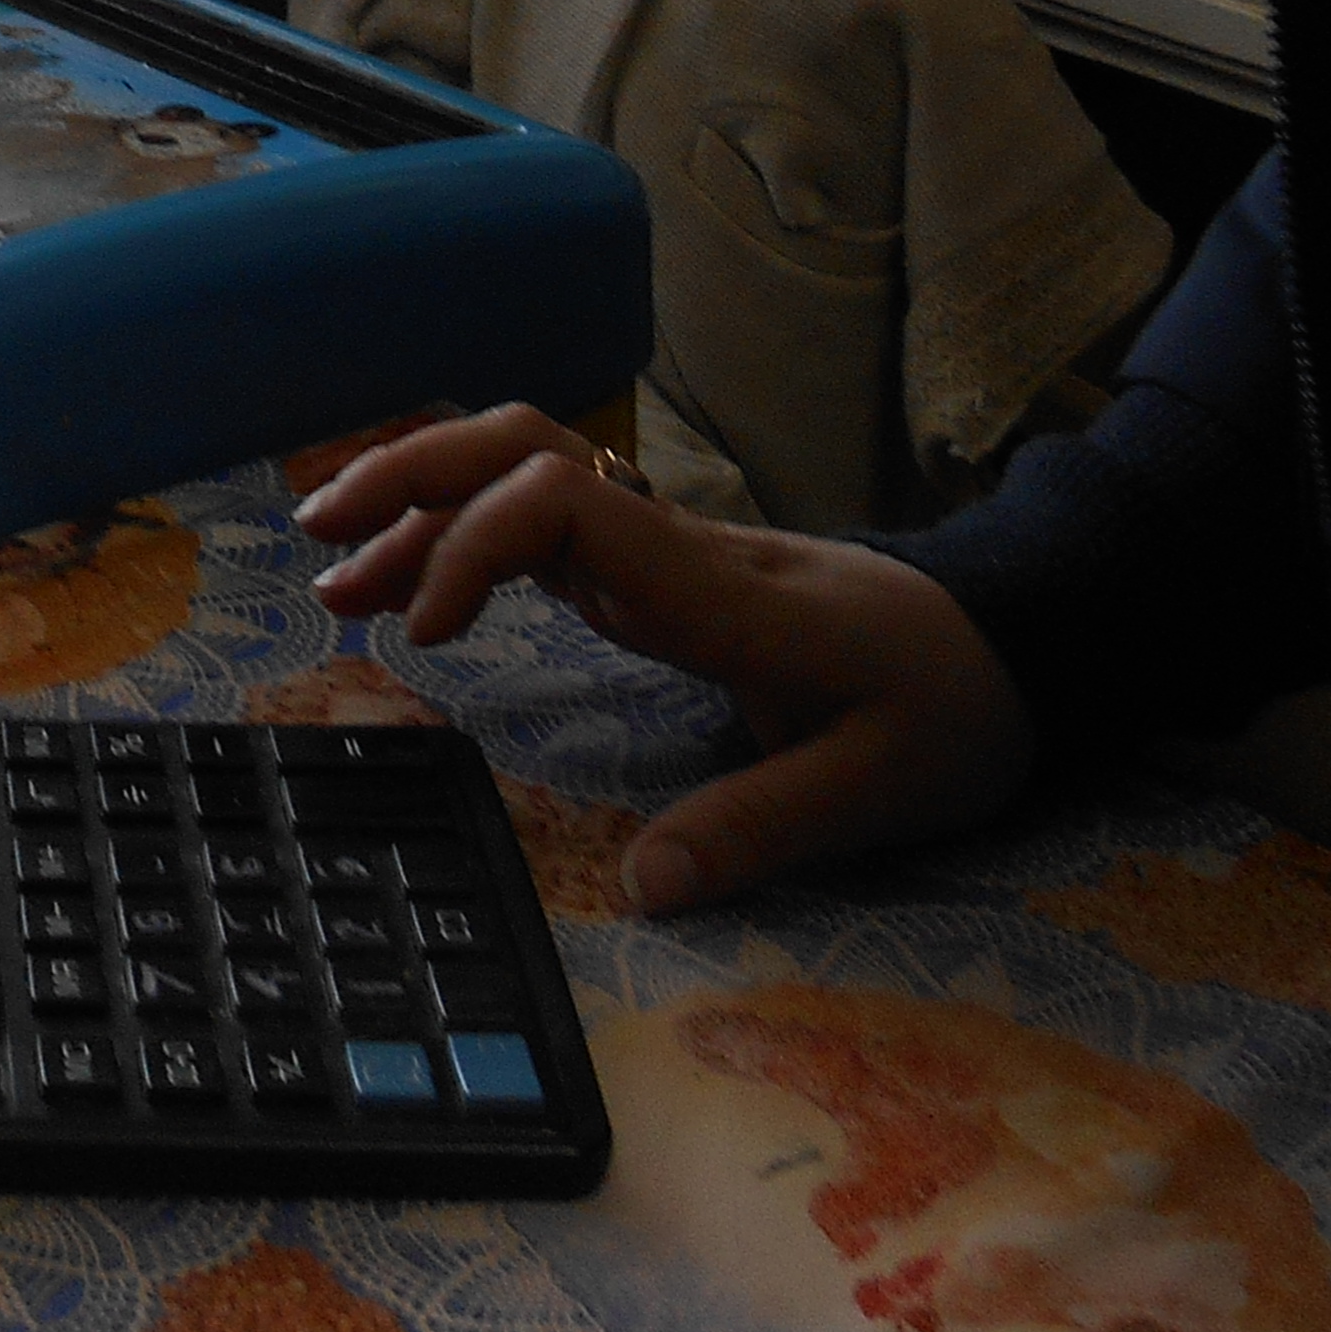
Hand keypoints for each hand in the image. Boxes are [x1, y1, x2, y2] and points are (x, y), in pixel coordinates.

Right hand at [297, 402, 1032, 914]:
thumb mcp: (879, 786)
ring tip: (333, 560)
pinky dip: (463, 531)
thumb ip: (760, 826)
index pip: (566, 497)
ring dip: (422, 493)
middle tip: (318, 542)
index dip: (472, 543)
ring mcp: (663, 543)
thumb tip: (640, 886)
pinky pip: (544, 513)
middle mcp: (674, 541)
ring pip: (523, 464)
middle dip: (409, 478)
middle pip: (522, 445)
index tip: (424, 632)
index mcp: (717, 584)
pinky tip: (416, 581)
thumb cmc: (948, 709)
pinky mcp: (659, 565)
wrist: (1012, 642)